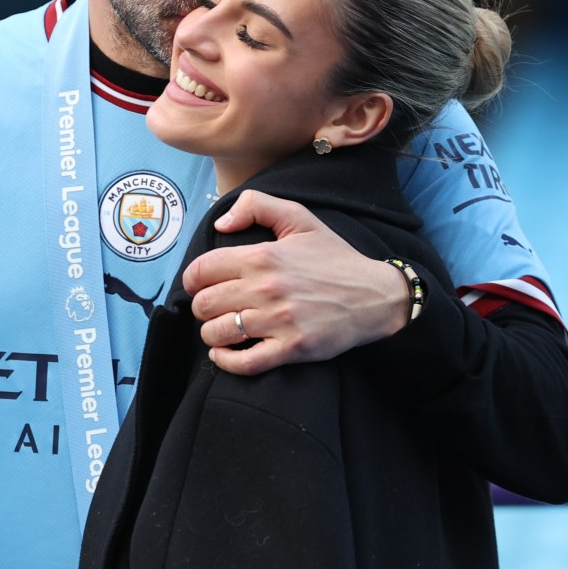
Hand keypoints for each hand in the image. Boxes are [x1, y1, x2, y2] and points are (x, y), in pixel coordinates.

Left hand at [182, 190, 410, 375]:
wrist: (375, 295)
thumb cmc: (334, 257)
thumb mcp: (300, 218)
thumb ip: (256, 205)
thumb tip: (220, 224)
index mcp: (263, 256)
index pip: (202, 270)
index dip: (192, 279)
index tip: (199, 284)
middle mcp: (267, 289)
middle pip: (205, 304)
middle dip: (201, 306)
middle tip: (214, 306)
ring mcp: (279, 322)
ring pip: (218, 333)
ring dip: (211, 332)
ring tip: (221, 327)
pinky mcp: (291, 349)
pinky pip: (244, 363)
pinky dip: (225, 360)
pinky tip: (224, 352)